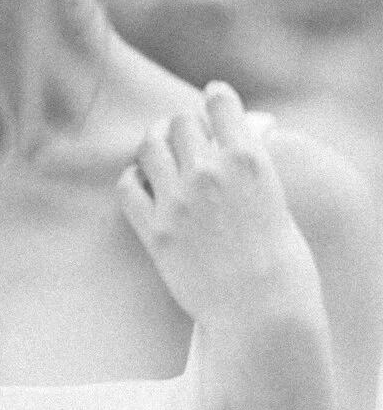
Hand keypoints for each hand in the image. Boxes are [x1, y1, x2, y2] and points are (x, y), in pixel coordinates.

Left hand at [117, 83, 324, 332]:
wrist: (262, 311)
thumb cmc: (281, 262)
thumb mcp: (276, 199)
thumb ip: (249, 168)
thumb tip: (234, 143)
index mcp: (248, 159)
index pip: (220, 103)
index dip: (214, 98)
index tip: (211, 98)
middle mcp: (209, 172)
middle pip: (180, 122)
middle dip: (184, 125)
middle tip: (185, 135)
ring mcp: (177, 201)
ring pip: (150, 145)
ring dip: (154, 143)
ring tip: (157, 149)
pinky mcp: (154, 231)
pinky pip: (127, 186)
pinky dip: (132, 179)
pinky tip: (141, 183)